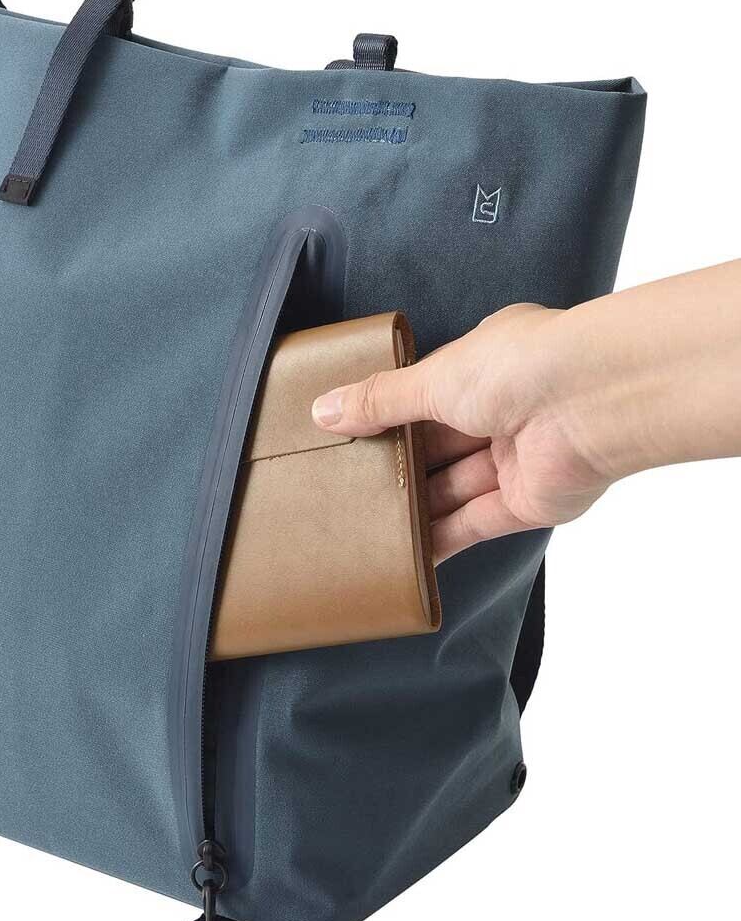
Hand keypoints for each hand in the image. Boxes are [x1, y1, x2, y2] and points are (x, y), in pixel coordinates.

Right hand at [310, 304, 612, 563]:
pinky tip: (404, 554)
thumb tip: (324, 411)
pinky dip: (440, 539)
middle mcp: (504, 411)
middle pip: (437, 447)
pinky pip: (474, 524)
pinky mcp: (528, 503)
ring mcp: (517, 459)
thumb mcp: (432, 378)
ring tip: (362, 524)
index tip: (347, 437)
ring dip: (413, 506)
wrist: (595, 402)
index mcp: (486, 366)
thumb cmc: (521, 367)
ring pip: (452, 488)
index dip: (388, 416)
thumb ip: (380, 401)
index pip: (427, 395)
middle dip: (397, 465)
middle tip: (346, 485)